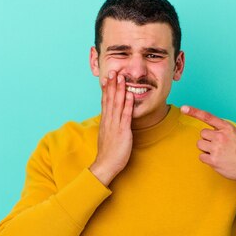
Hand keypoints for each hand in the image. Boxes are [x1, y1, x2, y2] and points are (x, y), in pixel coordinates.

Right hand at [89, 71, 134, 185]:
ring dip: (120, 90)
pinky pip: (125, 116)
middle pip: (110, 99)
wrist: (105, 165)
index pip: (105, 101)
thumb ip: (110, 125)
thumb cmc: (108, 153)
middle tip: (113, 71)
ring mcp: (115, 125)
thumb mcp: (107, 135)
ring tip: (122, 78)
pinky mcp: (122, 132)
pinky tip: (130, 95)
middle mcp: (109, 120)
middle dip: (112, 85)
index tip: (108, 77)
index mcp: (105, 121)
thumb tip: (111, 119)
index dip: (107, 89)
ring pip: (117, 104)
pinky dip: (128, 105)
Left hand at [180, 105, 235, 199]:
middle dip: (207, 139)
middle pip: (202, 133)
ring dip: (206, 149)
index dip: (194, 112)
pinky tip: (217, 160)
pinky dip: (207, 159)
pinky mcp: (213, 160)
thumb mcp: (235, 134)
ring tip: (218, 153)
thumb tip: (207, 131)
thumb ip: (221, 130)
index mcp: (227, 128)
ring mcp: (216, 148)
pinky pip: (201, 156)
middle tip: (218, 146)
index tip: (184, 108)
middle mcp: (221, 136)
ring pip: (200, 144)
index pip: (207, 117)